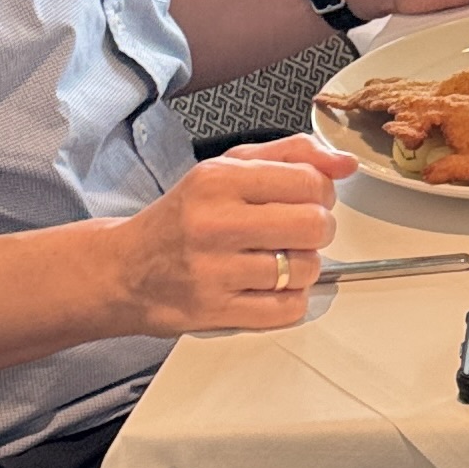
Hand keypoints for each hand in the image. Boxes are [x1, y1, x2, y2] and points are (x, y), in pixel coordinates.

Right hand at [112, 139, 352, 336]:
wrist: (124, 269)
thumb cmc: (182, 218)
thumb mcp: (227, 168)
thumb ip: (291, 155)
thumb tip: (344, 162)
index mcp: (218, 180)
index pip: (309, 180)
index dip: (322, 192)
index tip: (308, 199)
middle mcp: (214, 223)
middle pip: (314, 226)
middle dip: (319, 229)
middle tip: (300, 231)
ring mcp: (214, 271)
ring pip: (306, 270)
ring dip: (303, 267)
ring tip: (278, 260)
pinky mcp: (215, 312)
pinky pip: (287, 309)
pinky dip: (290, 300)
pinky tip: (270, 286)